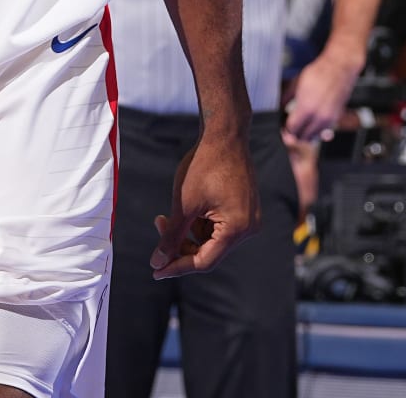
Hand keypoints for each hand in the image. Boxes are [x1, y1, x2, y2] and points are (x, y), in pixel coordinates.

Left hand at [151, 131, 258, 279]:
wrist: (224, 134)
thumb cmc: (204, 166)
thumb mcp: (183, 205)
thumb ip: (171, 238)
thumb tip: (158, 264)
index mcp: (238, 229)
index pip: (204, 261)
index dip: (177, 267)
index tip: (155, 270)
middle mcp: (249, 227)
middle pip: (209, 252)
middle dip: (181, 244)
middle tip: (158, 227)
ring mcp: (250, 218)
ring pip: (212, 239)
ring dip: (189, 231)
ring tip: (169, 213)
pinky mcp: (246, 208)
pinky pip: (220, 226)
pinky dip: (201, 222)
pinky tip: (189, 205)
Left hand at [286, 52, 360, 141]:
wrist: (339, 67)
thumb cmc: (319, 72)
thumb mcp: (296, 84)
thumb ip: (286, 99)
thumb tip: (280, 108)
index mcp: (306, 108)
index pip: (292, 130)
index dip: (285, 129)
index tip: (283, 126)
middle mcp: (319, 117)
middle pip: (302, 137)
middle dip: (294, 134)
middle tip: (291, 127)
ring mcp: (329, 119)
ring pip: (313, 137)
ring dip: (305, 134)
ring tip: (301, 125)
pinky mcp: (336, 117)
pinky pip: (323, 131)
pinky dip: (316, 130)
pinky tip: (312, 121)